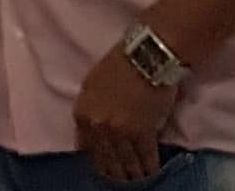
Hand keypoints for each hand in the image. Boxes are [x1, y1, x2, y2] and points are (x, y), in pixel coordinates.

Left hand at [73, 43, 178, 180]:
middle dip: (115, 171)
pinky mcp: (144, 134)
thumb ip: (90, 111)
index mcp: (82, 114)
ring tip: (138, 178)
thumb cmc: (119, 64)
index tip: (105, 165)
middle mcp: (98, 126)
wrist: (145, 55)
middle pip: (106, 161)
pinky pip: (146, 159)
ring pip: (126, 164)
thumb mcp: (92, 84)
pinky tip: (152, 172)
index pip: (85, 149)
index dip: (97, 159)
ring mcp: (120, 132)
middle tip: (122, 178)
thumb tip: (92, 136)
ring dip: (133, 174)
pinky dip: (150, 167)